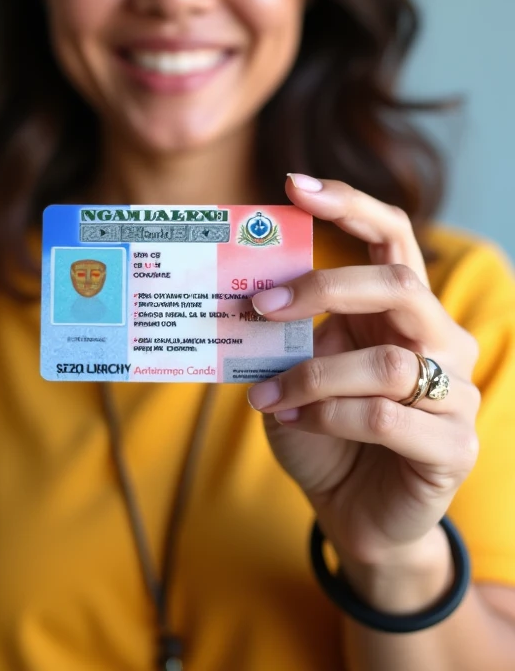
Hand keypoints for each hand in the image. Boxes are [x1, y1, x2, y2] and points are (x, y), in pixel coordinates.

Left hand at [247, 174, 479, 580]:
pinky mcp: (453, 447)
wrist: (355, 514)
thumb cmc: (325, 433)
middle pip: (397, 285)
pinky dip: (328, 415)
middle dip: (325, 288)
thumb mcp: (298, 371)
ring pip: (384, 361)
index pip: (393, 237)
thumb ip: (289, 334)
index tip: (294, 184)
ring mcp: (455, 393)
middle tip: (261, 304)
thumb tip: (244, 292)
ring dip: (311, 375)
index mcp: (402, 310)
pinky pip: (385, 418)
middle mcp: (440, 340)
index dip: (350, 204)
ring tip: (266, 393)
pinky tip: (294, 421)